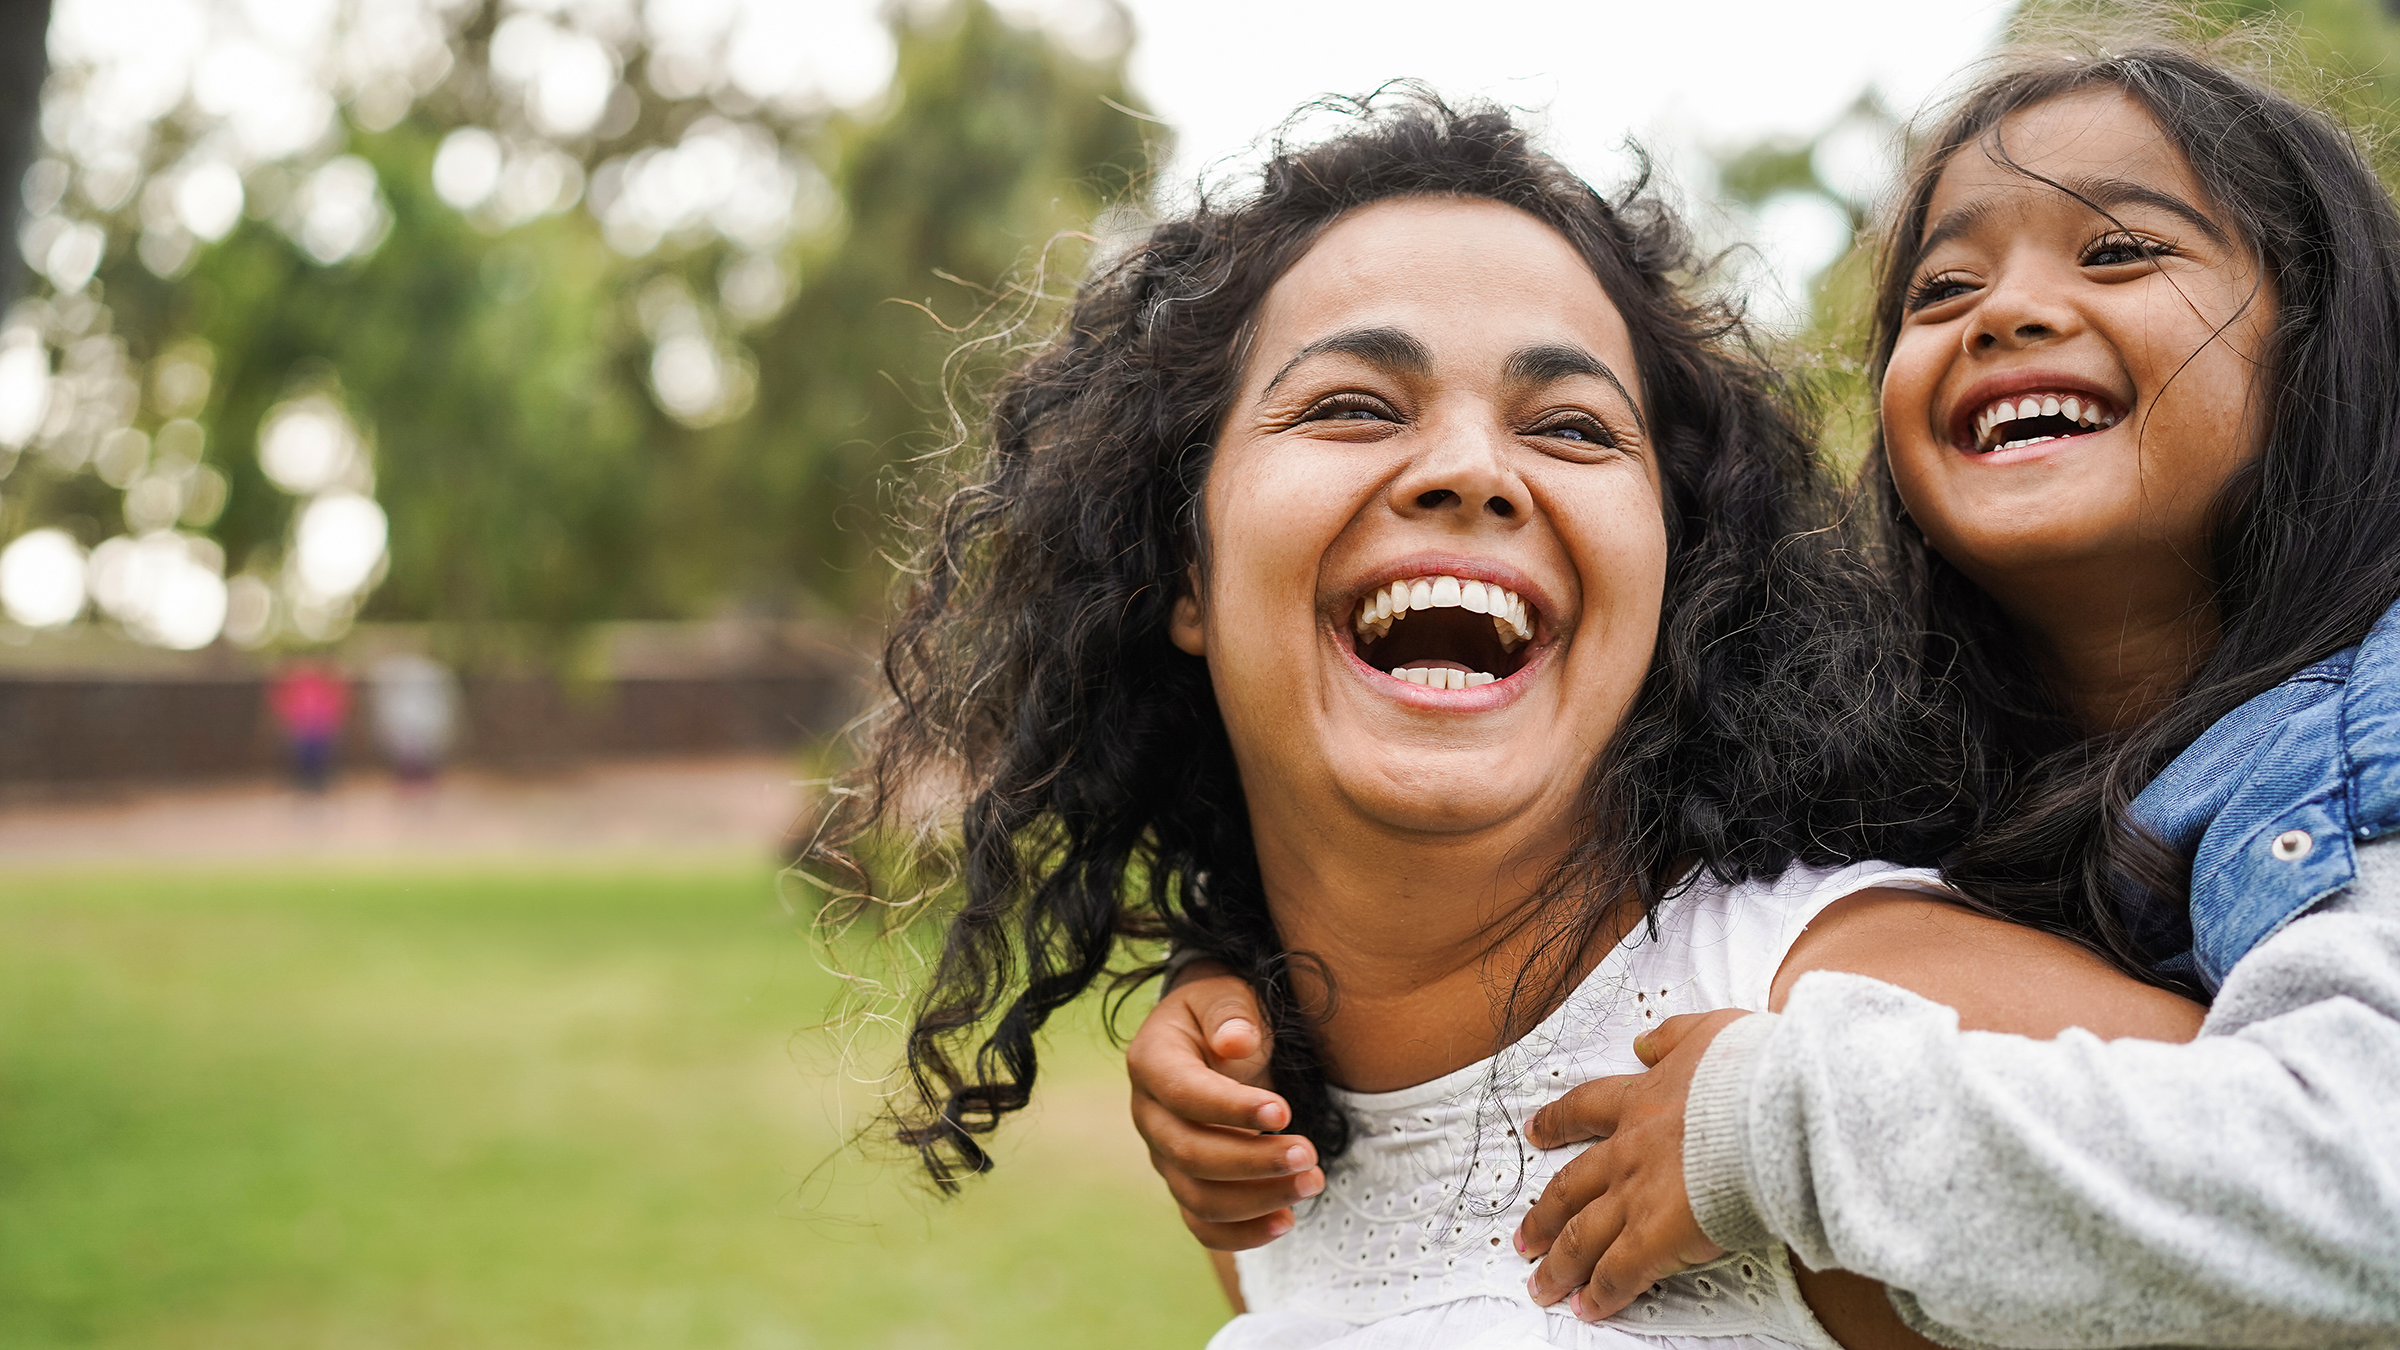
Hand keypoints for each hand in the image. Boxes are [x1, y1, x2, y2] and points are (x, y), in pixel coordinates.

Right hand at [1127, 963, 1323, 1248]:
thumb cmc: (1223, 1013)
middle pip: (1189, 1154)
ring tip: (1313, 1182)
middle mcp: (1149, 1115)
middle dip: (1253, 1161)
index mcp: (1151, 1061)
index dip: (1230, 1108)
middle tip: (1310, 1155)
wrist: (1213, 1037)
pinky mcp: (1186, 1183)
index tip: (1284, 1111)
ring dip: (1257, 1199)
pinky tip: (1287, 1220)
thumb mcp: (1226, 994)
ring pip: (1198, 1196)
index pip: (1183, 1094)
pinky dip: (1242, 1233)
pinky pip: (1204, 1223)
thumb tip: (1235, 1041)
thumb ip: (1230, 1013)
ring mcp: (1164, 1156)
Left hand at [1514, 1009, 1748, 1319]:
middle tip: (1524, 1236)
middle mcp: (1628, 1151)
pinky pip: (1617, 1274)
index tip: (1535, 1132)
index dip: (1556, 1123)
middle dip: (1544, 1215)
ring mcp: (1636, 1196)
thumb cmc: (1752, 1071)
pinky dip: (1600, 1295)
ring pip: (1581, 1236)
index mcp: (1641, 1101)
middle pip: (1569, 1187)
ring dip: (1559, 1264)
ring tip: (1542, 1285)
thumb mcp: (1708, 1032)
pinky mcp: (1655, 1237)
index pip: (1584, 1110)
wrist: (1771, 1109)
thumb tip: (1645, 1042)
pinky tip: (1588, 1308)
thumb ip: (1672, 1038)